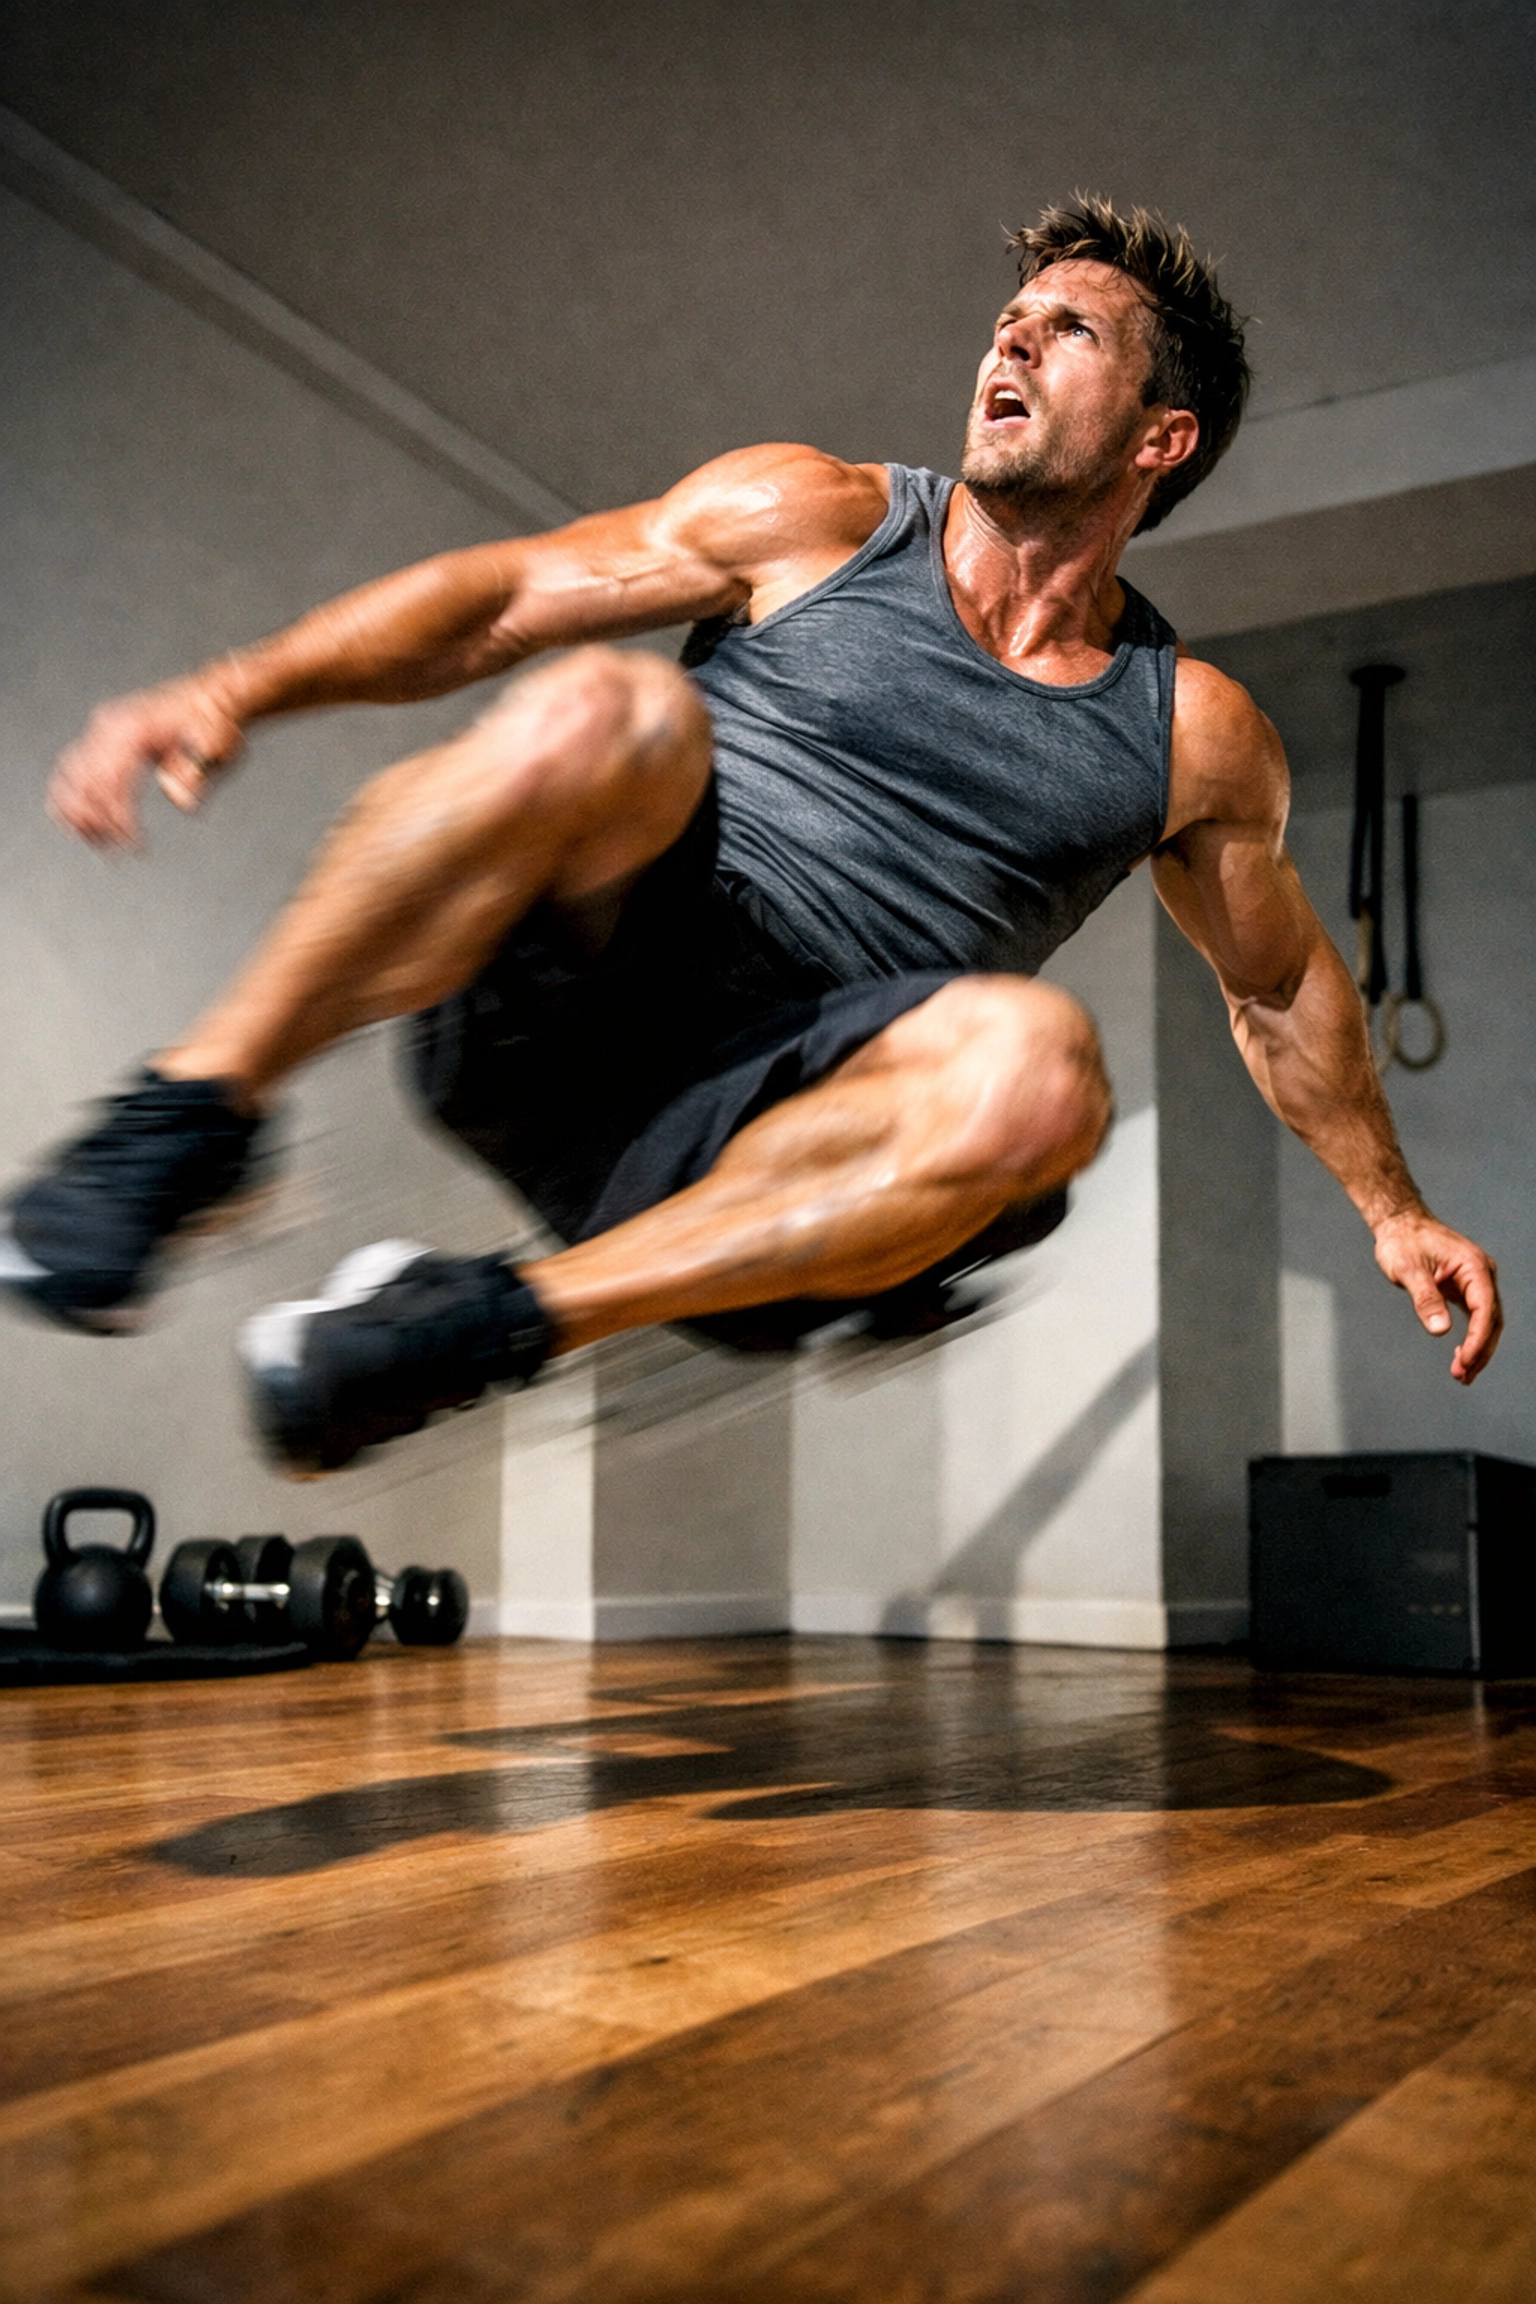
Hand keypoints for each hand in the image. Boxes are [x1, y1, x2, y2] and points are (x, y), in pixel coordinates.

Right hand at [48, 676, 245, 848]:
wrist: (212, 698)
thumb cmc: (216, 723)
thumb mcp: (218, 747)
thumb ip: (197, 773)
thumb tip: (180, 801)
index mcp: (134, 730)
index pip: (111, 780)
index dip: (118, 817)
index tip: (134, 846)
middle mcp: (110, 726)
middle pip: (84, 781)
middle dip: (97, 821)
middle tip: (115, 852)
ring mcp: (104, 730)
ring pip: (70, 775)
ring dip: (78, 813)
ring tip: (99, 844)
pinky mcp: (104, 737)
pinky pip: (75, 768)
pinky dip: (74, 796)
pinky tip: (86, 823)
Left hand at [1373, 1210, 1502, 1384]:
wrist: (1399, 1223)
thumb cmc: (1402, 1240)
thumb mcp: (1408, 1269)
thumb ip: (1425, 1298)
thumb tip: (1440, 1329)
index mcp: (1473, 1266)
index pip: (1485, 1309)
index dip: (1478, 1339)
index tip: (1466, 1361)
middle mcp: (1481, 1273)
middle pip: (1492, 1319)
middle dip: (1480, 1350)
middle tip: (1462, 1376)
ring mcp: (1476, 1281)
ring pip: (1487, 1321)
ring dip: (1477, 1349)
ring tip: (1462, 1375)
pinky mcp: (1466, 1287)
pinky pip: (1476, 1317)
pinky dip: (1471, 1338)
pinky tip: (1461, 1357)